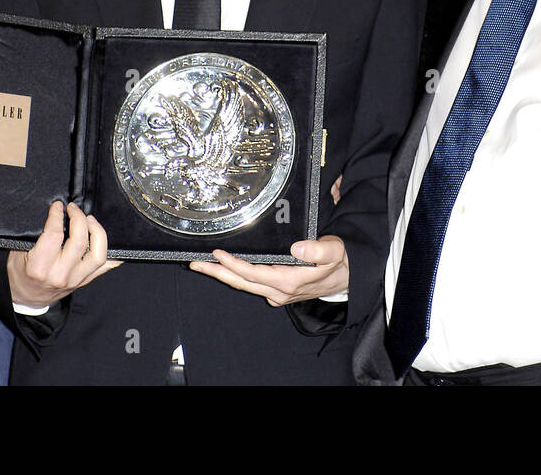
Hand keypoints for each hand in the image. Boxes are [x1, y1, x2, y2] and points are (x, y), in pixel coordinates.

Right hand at [7, 201, 119, 307]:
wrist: (26, 298)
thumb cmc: (21, 273)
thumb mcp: (18, 253)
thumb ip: (34, 235)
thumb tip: (53, 212)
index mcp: (40, 267)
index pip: (54, 235)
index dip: (57, 216)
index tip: (58, 206)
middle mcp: (60, 275)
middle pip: (79, 242)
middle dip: (79, 218)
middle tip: (73, 208)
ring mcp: (75, 280)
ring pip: (98, 254)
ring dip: (97, 232)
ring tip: (89, 220)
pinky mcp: (84, 281)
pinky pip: (105, 267)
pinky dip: (112, 253)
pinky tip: (106, 239)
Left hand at [188, 235, 348, 305]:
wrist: (347, 280)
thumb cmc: (339, 264)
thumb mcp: (335, 252)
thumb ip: (319, 248)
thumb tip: (297, 247)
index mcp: (289, 281)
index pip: (253, 273)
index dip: (233, 264)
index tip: (217, 254)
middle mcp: (279, 291)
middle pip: (240, 282)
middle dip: (216, 273)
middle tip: (194, 263)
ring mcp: (277, 294)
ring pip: (243, 285)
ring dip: (222, 274)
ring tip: (202, 264)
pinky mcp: (277, 292)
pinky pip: (251, 284)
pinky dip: (235, 275)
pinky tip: (224, 267)